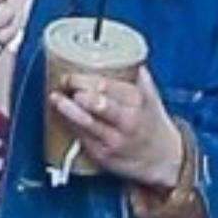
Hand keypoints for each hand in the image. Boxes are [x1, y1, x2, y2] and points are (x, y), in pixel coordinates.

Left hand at [49, 65, 184, 190]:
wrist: (162, 160)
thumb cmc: (152, 125)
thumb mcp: (151, 98)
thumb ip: (138, 78)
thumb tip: (125, 57)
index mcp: (137, 102)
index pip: (107, 86)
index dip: (85, 80)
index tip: (72, 75)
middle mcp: (127, 121)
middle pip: (96, 104)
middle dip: (76, 92)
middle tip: (64, 84)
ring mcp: (114, 140)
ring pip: (85, 123)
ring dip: (67, 109)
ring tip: (55, 98)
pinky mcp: (103, 155)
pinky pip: (82, 137)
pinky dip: (71, 125)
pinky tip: (62, 116)